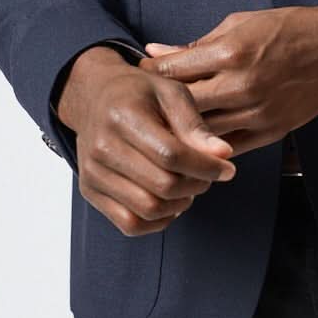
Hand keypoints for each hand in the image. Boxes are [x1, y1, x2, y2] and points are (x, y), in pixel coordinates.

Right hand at [56, 45, 237, 235]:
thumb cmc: (139, 93)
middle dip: (196, 186)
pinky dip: (157, 221)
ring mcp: (93, 173)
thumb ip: (195, 125)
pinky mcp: (90, 191)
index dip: (206, 167)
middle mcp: (102, 148)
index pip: (171, 155)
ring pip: (148, 210)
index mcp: (124, 117)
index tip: (227, 169)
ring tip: (188, 187)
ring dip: (179, 205)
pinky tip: (169, 202)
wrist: (94, 98)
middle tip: (207, 176)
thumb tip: (223, 155)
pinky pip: (130, 224)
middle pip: (162, 186)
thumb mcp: (171, 93)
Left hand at [138, 1, 317, 156]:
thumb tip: (156, 52)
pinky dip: (208, 144)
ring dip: (181, 129)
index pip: (173, 71)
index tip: (138, 76)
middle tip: (143, 106)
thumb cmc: (286, 28)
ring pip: (202, 131)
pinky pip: (228, 146)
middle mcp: (241, 85)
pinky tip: (194, 139)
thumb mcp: (239, 24)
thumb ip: (196, 45)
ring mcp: (257, 112)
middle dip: (159, 105)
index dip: (150, 75)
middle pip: (182, 106)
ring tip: (162, 126)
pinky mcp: (271, 131)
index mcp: (230, 52)